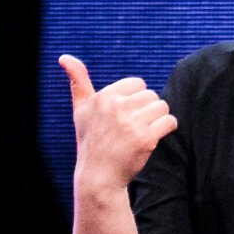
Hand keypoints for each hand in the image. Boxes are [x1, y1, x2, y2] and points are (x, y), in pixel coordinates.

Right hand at [62, 54, 175, 198]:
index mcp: (104, 96)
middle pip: (151, 95)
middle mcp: (117, 106)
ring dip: (158, 119)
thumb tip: (64, 57)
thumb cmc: (90, 141)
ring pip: (162, 106)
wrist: (98, 176)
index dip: (135, 100)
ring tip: (143, 132)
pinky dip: (167, 128)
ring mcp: (131, 122)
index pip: (138, 83)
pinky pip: (169, 121)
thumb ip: (77, 81)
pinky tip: (155, 137)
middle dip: (147, 110)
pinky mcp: (145, 138)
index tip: (125, 115)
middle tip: (134, 127)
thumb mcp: (80, 109)